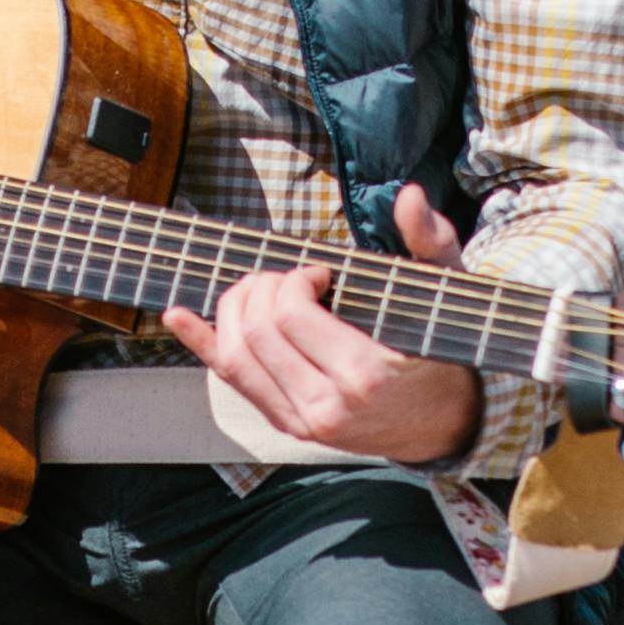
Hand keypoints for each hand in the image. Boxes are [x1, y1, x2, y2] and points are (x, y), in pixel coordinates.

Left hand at [164, 184, 482, 463]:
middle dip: (261, 288)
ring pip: (234, 356)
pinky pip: (231, 380)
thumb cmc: (441, 346)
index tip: (317, 273)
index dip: (293, 279)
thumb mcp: (445, 289)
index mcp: (365, 372)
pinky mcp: (287, 426)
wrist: (445, 420)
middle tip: (287, 278)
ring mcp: (302, 422)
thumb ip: (429, 240)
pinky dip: (199, 343)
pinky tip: (178, 315)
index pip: (291, 314)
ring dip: (233, 309)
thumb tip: (411, 198)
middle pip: (256, 331)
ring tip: (262, 291)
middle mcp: (327, 406)